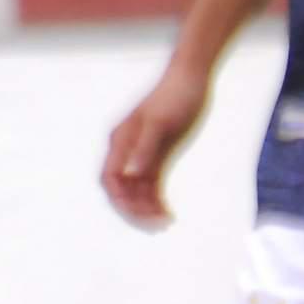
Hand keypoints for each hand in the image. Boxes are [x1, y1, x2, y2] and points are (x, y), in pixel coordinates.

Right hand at [101, 57, 214, 227]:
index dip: (120, 199)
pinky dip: (158, 200)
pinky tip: (169, 213)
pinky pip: (152, 184)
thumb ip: (145, 149)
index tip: (139, 214)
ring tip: (166, 223)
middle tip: (156, 226)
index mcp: (120, 141)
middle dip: (134, 210)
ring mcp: (142, 153)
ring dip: (147, 208)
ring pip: (137, 190)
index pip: (110, 178)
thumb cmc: (176, 97)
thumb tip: (131, 174)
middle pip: (121, 189)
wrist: (193, 78)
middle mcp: (127, 150)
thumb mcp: (162, 124)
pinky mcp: (159, 154)